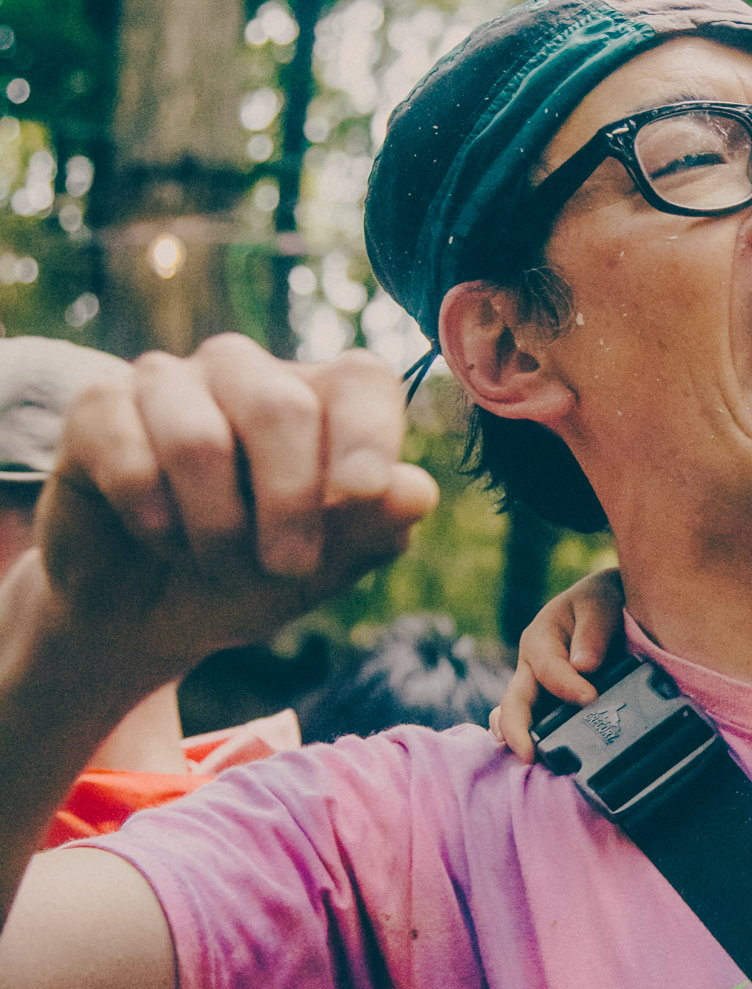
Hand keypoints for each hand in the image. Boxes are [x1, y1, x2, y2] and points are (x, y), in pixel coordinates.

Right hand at [33, 336, 436, 688]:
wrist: (144, 616)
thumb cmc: (246, 579)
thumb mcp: (320, 570)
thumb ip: (370, 531)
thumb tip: (417, 492)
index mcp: (318, 398)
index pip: (362, 378)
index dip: (368, 433)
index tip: (361, 496)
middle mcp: (247, 373)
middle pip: (281, 407)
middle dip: (289, 504)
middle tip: (287, 570)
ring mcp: (169, 382)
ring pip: (199, 440)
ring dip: (215, 528)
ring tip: (214, 562)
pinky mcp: (98, 409)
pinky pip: (128, 456)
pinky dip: (152, 519)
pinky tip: (159, 540)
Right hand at [491, 565, 626, 757]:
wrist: (611, 607)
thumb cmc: (601, 601)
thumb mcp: (598, 603)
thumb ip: (593, 631)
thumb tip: (584, 666)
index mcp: (538, 641)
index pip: (548, 669)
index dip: (567, 685)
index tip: (590, 697)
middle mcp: (531, 670)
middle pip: (515, 702)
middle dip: (517, 729)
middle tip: (528, 755)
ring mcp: (538, 693)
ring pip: (517, 719)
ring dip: (518, 740)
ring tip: (527, 763)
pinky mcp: (551, 708)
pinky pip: (533, 727)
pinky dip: (529, 743)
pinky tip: (538, 763)